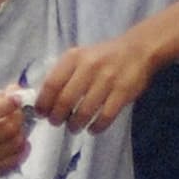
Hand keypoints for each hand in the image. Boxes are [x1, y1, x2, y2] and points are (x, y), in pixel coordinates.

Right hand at [0, 87, 32, 178]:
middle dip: (20, 118)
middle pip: (8, 129)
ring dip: (23, 133)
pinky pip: (16, 160)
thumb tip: (17, 90)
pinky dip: (23, 150)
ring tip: (20, 128)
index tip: (18, 98)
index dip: (8, 104)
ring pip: (15, 144)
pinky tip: (21, 143)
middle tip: (21, 113)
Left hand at [35, 35, 159, 133]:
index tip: (40, 113)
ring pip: (84, 111)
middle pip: (65, 100)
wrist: (137, 50)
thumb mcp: (80, 57)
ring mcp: (107, 80)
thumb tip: (45, 101)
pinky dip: (96, 127)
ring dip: (75, 124)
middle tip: (56, 123)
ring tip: (74, 127)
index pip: (52, 83)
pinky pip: (105, 116)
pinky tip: (92, 128)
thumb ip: (64, 74)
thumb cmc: (103, 56)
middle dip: (57, 117)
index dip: (43, 102)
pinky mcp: (123, 92)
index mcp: (74, 57)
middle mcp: (89, 67)